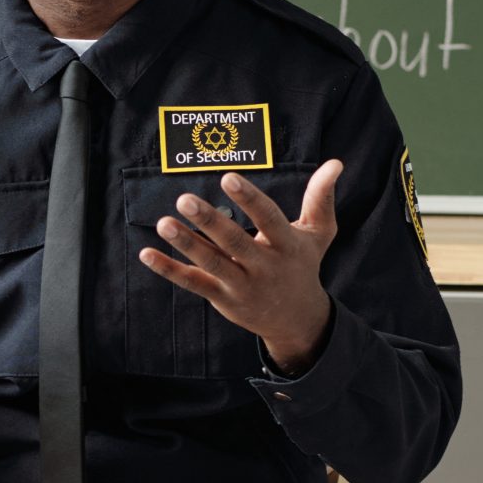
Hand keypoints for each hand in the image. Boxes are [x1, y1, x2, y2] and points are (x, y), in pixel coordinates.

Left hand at [139, 161, 342, 374]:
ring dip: (186, 244)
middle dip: (209, 222)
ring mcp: (241, 285)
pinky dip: (169, 270)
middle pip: (234, 243)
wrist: (296, 320)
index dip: (249, 199)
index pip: (267, 219)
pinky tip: (147, 254)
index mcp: (287, 246)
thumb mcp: (318, 234)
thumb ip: (321, 198)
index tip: (228, 177)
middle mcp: (264, 267)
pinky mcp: (222, 299)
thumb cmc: (303, 265)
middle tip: (184, 199)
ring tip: (164, 223)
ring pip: (211, 264)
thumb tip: (335, 162)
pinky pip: (193, 283)